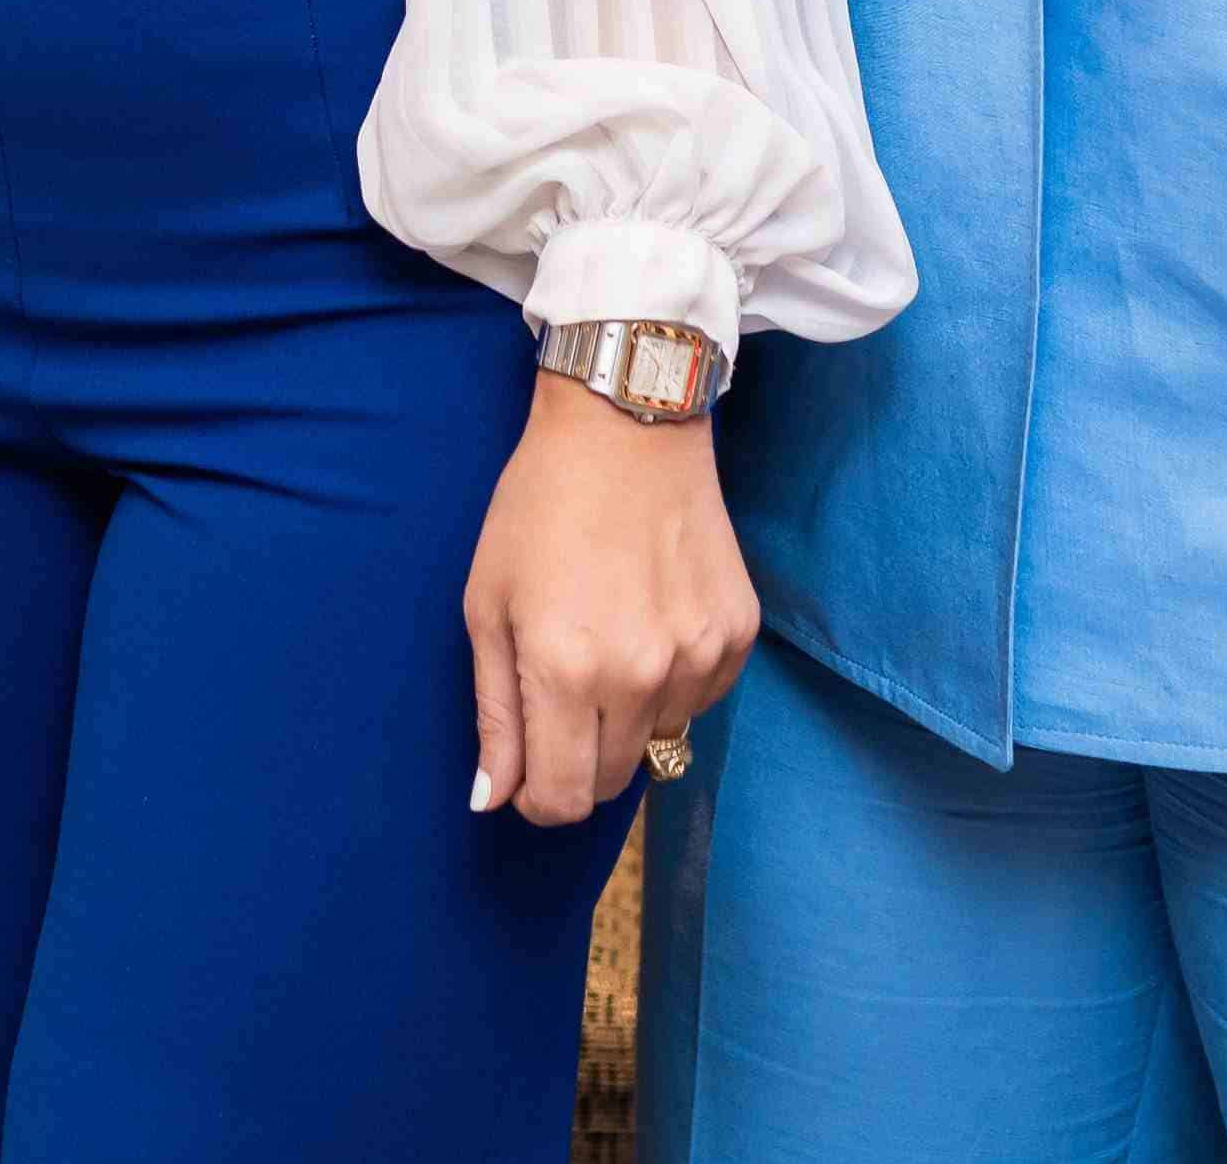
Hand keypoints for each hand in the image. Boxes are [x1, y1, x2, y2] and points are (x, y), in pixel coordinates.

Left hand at [463, 370, 756, 823]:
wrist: (627, 425)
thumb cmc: (539, 509)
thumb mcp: (488, 605)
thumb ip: (495, 714)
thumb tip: (493, 801)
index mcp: (566, 669)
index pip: (562, 799)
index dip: (536, 798)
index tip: (526, 769)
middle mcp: (640, 675)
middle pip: (612, 782)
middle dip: (577, 761)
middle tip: (560, 697)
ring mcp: (699, 656)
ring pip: (660, 743)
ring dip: (627, 718)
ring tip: (607, 639)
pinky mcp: (739, 633)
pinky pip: (701, 700)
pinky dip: (672, 683)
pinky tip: (650, 621)